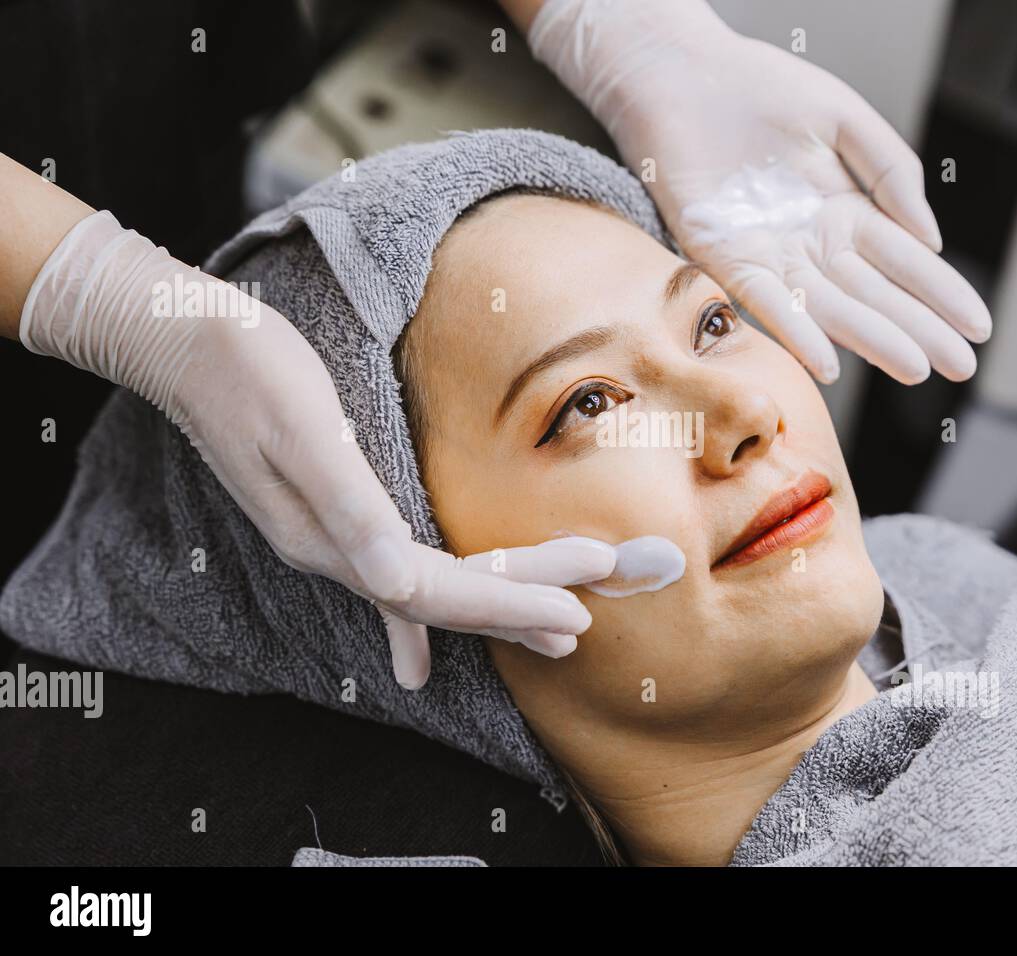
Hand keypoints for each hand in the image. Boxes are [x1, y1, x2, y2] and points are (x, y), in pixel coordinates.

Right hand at [18, 210, 615, 687]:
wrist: (180, 338)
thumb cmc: (248, 367)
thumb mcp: (304, 429)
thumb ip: (351, 509)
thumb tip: (396, 585)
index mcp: (335, 539)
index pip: (440, 592)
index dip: (512, 602)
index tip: (580, 609)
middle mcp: (335, 553)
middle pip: (444, 599)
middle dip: (519, 608)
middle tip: (588, 624)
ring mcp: (330, 538)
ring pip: (426, 591)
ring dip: (489, 610)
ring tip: (546, 631)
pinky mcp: (329, 514)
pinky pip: (389, 578)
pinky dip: (415, 618)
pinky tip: (418, 653)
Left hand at [529, 0, 991, 383]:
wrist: (684, 73)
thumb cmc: (762, 88)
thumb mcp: (845, 120)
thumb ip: (892, 172)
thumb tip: (930, 239)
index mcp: (846, 211)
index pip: (905, 263)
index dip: (942, 294)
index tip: (979, 327)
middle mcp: (813, 243)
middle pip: (876, 295)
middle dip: (920, 330)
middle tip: (962, 366)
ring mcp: (772, 255)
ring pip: (831, 307)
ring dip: (873, 339)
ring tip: (915, 369)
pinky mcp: (725, 258)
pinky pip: (767, 303)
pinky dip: (798, 332)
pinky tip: (829, 362)